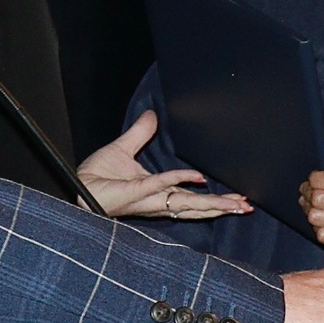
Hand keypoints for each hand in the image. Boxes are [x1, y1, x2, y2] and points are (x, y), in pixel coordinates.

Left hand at [76, 111, 251, 218]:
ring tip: (235, 204)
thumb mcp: (123, 149)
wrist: (77, 186)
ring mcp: (148, 198)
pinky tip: (197, 179)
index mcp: (158, 192)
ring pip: (186, 203)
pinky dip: (180, 180)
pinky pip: (161, 184)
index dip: (216, 199)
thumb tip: (154, 116)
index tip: (238, 199)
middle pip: (196, 206)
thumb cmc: (96, 176)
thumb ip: (141, 133)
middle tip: (246, 206)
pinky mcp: (135, 192)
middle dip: (223, 206)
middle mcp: (157, 200)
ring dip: (212, 203)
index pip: (193, 198)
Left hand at [299, 140, 323, 253]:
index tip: (313, 179)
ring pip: (315, 217)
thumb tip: (320, 139)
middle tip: (309, 193)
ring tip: (316, 206)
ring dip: (311, 211)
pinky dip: (319, 228)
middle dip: (309, 194)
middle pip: (318, 199)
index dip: (314, 179)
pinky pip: (321, 235)